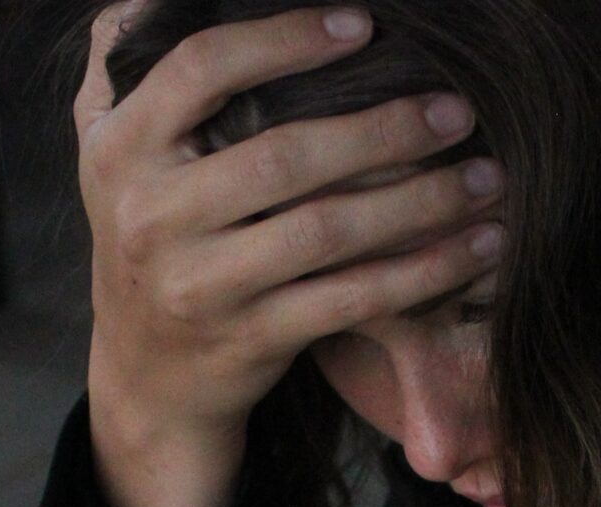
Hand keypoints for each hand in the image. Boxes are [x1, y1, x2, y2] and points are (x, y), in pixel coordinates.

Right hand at [74, 1, 507, 444]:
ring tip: (487, 175)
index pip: (202, 70)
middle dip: (382, 129)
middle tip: (457, 110)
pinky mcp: (251, 340)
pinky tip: (478, 244)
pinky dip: (423, 271)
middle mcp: (153, 216)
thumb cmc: (151, 237)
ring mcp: (202, 285)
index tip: (363, 25)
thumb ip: (128, 69)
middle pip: (283, 156)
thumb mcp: (113, 155)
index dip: (284, 40)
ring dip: (421, 201)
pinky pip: (352, 299)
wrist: (147, 377)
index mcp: (121, 149)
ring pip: (327, 232)